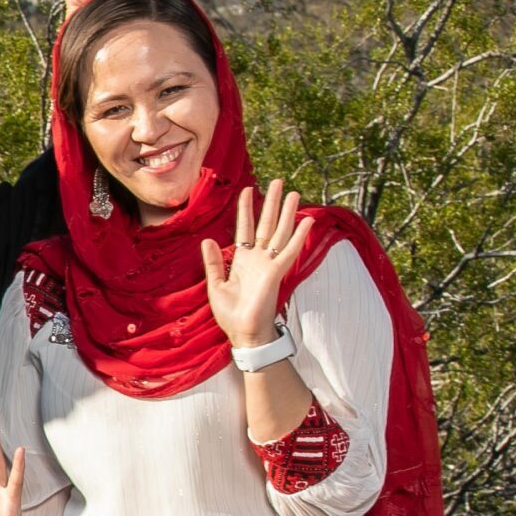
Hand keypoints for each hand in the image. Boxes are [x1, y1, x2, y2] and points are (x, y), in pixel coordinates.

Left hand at [201, 180, 312, 348]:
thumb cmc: (231, 314)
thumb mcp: (216, 285)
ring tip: (293, 192)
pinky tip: (307, 220)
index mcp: (243, 260)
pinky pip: (289, 250)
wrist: (243, 333)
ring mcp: (269, 264)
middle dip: (272, 203)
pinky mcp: (276, 273)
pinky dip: (298, 235)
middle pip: (267, 224)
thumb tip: (208, 240)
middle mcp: (259, 258)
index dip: (246, 209)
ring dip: (287, 213)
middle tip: (278, 182)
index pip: (246, 228)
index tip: (247, 189)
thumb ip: (214, 262)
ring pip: (281, 232)